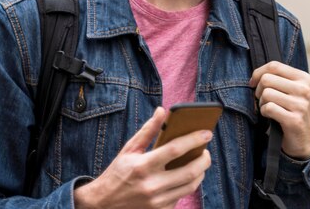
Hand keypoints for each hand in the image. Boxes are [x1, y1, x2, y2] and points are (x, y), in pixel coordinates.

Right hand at [74, 107, 211, 208]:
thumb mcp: (129, 149)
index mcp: (143, 166)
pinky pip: (182, 196)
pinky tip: (186, 175)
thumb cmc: (118, 173)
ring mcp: (157, 201)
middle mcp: (151, 185)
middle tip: (206, 150)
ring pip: (190, 186)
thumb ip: (148, 130)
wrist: (103, 204)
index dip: (194, 140)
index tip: (207, 132)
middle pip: (190, 171)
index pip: (175, 150)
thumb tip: (162, 111)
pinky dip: (187, 184)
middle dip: (204, 159)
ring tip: (200, 162)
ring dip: (200, 172)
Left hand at [249, 61, 309, 159]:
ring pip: (266, 94)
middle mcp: (304, 89)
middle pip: (267, 79)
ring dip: (261, 103)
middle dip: (258, 90)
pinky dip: (264, 112)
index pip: (274, 65)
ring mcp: (301, 105)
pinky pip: (268, 108)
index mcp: (304, 78)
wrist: (304, 138)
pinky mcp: (294, 120)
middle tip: (263, 99)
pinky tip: (270, 116)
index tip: (253, 83)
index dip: (258, 73)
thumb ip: (278, 78)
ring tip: (268, 108)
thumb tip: (255, 76)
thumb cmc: (292, 109)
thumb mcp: (292, 90)